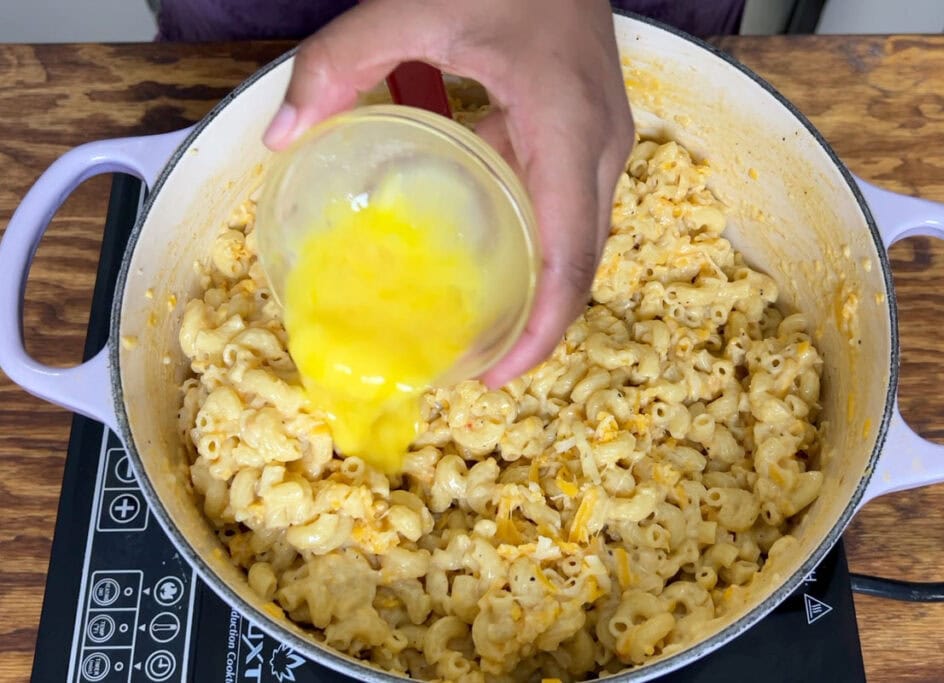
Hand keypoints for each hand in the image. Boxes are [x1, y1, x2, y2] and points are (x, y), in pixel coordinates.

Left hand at [264, 0, 633, 386]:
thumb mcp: (412, 2)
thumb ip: (339, 63)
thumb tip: (281, 134)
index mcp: (568, 128)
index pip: (571, 256)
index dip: (541, 330)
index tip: (495, 376)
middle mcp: (599, 146)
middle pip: (581, 262)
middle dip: (537, 324)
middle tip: (476, 365)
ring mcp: (600, 138)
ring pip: (577, 238)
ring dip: (535, 287)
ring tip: (478, 324)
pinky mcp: (585, 128)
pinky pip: (564, 204)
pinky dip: (530, 239)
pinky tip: (480, 245)